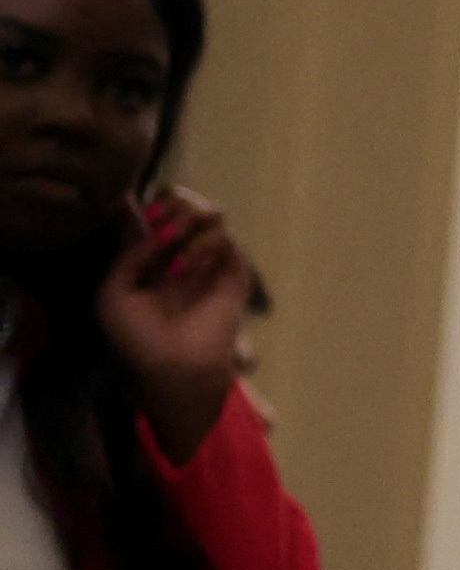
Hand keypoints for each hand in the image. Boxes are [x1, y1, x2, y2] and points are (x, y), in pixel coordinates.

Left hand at [95, 189, 259, 461]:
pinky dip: (203, 246)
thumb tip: (155, 227)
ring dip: (189, 220)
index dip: (151, 207)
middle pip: (187, 206)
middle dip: (175, 205)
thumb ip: (131, 254)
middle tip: (164, 219)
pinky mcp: (234, 272)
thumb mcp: (114, 292)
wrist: (174, 363)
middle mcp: (184, 255)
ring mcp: (211, 262)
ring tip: (175, 239)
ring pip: (211, 215)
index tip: (139, 213)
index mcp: (154, 260)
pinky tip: (185, 269)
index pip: (159, 216)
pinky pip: (225, 241)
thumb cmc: (139, 335)